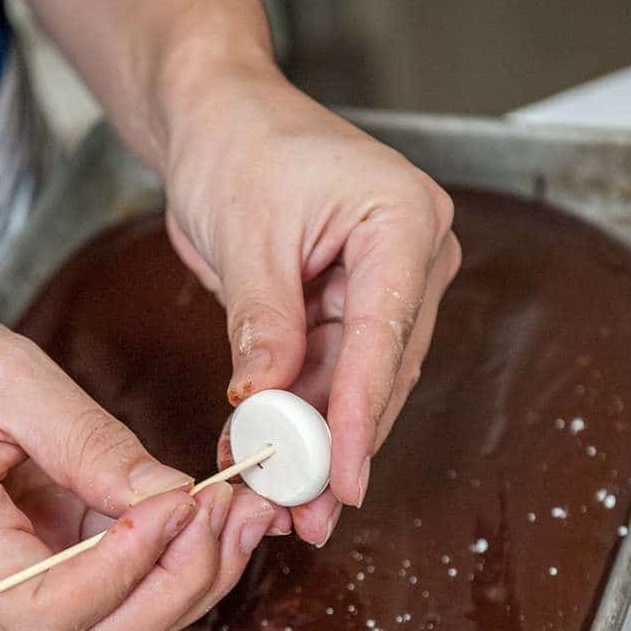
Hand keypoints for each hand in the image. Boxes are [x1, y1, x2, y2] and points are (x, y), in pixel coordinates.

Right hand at [0, 311, 280, 630]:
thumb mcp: (4, 375)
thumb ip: (88, 443)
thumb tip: (172, 498)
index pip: (45, 607)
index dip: (126, 570)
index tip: (181, 504)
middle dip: (177, 586)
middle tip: (234, 513)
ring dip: (184, 583)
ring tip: (237, 514)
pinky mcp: (24, 578)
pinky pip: (104, 599)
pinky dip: (164, 567)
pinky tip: (205, 519)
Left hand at [163, 68, 460, 544]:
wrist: (219, 118)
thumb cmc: (238, 144)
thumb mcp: (245, 234)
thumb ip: (262, 323)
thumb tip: (264, 401)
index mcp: (404, 221)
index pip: (383, 338)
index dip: (358, 417)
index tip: (342, 480)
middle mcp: (411, 258)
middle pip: (378, 374)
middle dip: (335, 447)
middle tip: (305, 513)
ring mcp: (384, 287)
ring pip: (353, 386)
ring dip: (312, 445)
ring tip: (280, 504)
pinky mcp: (350, 310)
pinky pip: (324, 377)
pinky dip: (292, 419)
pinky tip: (262, 462)